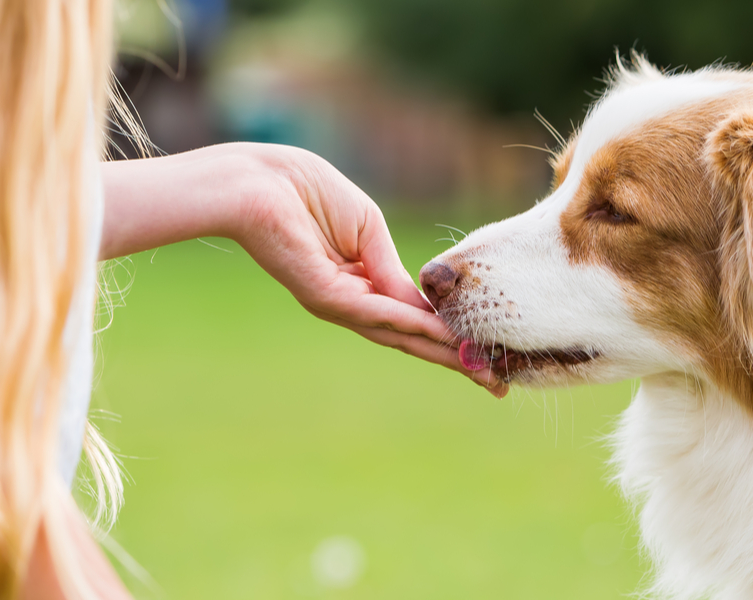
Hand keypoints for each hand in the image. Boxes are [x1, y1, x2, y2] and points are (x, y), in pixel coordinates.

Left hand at [100, 143, 507, 396]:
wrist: (257, 181)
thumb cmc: (304, 190)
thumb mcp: (367, 229)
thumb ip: (392, 267)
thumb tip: (424, 304)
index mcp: (360, 284)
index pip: (411, 319)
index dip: (449, 337)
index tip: (486, 355)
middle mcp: (350, 303)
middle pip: (409, 340)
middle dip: (454, 361)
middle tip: (495, 387)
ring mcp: (337, 303)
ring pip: (398, 335)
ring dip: (442, 352)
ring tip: (480, 370)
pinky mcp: (324, 296)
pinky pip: (377, 314)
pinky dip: (411, 325)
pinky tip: (442, 335)